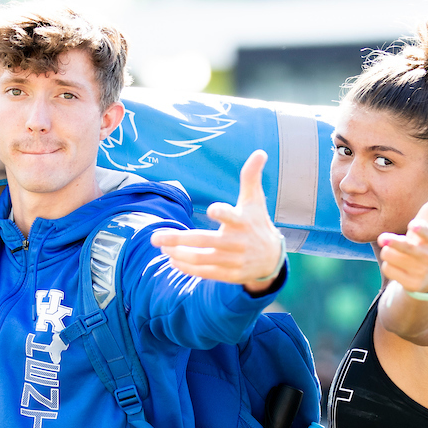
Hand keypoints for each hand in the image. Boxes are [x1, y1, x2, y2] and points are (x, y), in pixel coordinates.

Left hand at [150, 150, 285, 291]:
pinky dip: (186, 267)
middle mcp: (238, 242)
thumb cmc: (257, 223)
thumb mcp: (255, 200)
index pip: (232, 216)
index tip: (212, 209)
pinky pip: (204, 272)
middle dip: (178, 240)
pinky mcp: (230, 275)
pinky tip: (172, 259)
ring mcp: (233, 261)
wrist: (272, 259)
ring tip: (162, 247)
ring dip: (178, 254)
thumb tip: (260, 152)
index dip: (222, 213)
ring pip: (201, 259)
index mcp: (243, 221)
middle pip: (205, 241)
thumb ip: (251, 177)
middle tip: (155, 238)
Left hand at [377, 177, 427, 295]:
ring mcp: (420, 271)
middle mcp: (427, 256)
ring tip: (397, 251)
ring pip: (392, 258)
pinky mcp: (411, 284)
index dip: (421, 230)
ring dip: (389, 252)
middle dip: (395, 244)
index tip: (414, 226)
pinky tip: (399, 265)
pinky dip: (390, 266)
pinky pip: (389, 270)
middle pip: (406, 249)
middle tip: (383, 238)